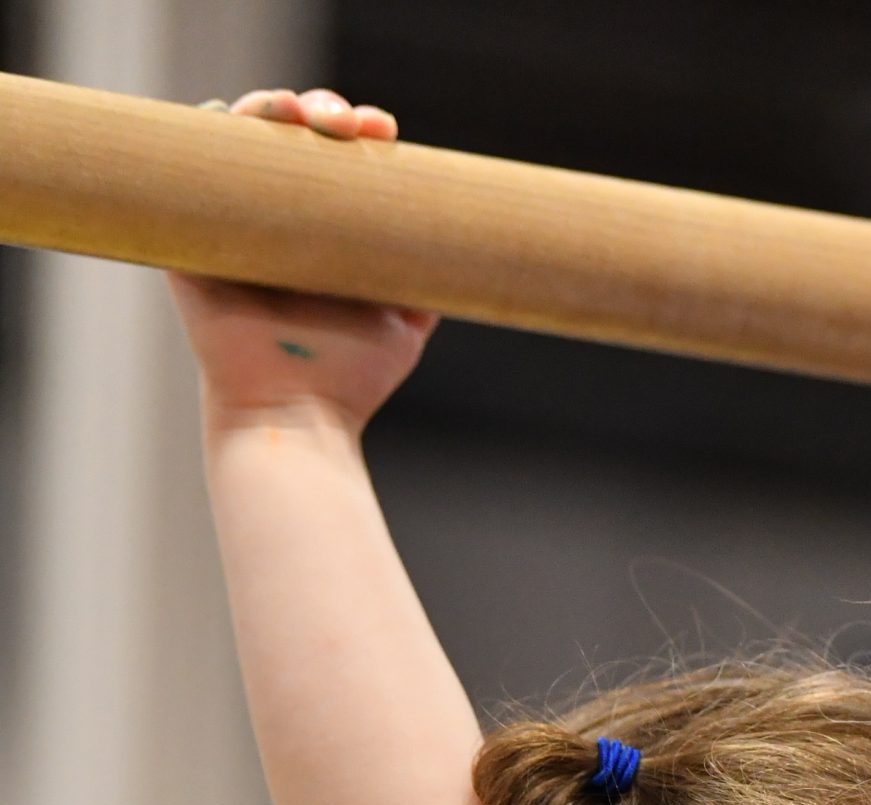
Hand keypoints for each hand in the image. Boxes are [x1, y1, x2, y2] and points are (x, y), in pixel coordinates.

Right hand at [169, 89, 434, 427]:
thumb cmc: (351, 379)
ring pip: (244, 135)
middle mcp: (277, 218)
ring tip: (299, 113)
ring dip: (271, 107)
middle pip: (292, 135)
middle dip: (322, 110)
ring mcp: (232, 222)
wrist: (297, 414)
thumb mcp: (405, 322)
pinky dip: (213, 128)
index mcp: (323, 229)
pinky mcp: (190, 238)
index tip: (383, 131)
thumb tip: (464, 235)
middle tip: (347, 125)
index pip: (337, 155)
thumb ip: (424, 276)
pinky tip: (239, 118)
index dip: (360, 131)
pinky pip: (188, 162)